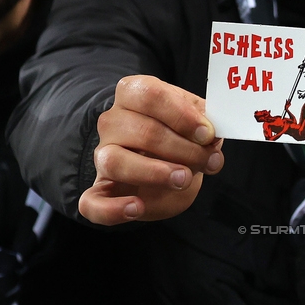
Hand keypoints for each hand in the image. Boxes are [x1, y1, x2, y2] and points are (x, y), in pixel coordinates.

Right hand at [78, 75, 223, 224]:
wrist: (168, 169)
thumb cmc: (180, 138)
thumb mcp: (196, 125)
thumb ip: (205, 126)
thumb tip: (212, 135)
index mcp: (133, 95)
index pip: (150, 95)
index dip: (182, 116)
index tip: (207, 134)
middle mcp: (112, 122)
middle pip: (142, 131)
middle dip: (183, 149)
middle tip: (208, 161)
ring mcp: (102, 156)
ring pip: (115, 162)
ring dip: (154, 172)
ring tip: (182, 179)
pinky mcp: (100, 191)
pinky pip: (92, 203)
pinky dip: (112, 209)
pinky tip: (136, 208)